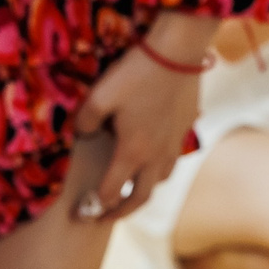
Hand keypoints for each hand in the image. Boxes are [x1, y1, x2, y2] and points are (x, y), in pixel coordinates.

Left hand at [72, 14, 210, 221]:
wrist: (178, 51)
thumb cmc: (136, 73)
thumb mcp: (99, 95)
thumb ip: (84, 121)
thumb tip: (81, 134)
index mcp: (132, 152)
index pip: (110, 192)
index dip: (94, 206)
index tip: (82, 214)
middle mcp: (156, 156)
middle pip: (140, 198)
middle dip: (120, 212)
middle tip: (104, 217)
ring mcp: (174, 144)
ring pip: (160, 181)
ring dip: (143, 191)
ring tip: (131, 190)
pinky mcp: (186, 129)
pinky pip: (173, 159)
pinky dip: (160, 168)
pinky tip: (153, 158)